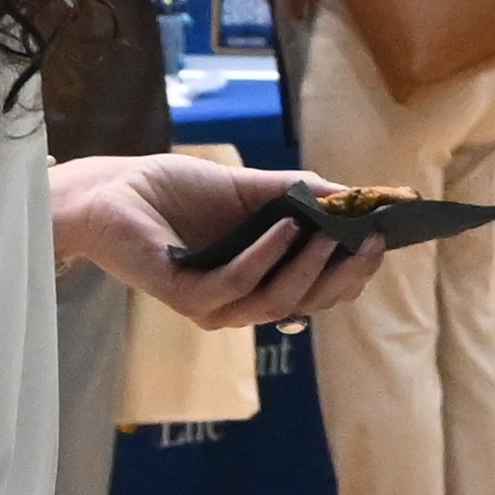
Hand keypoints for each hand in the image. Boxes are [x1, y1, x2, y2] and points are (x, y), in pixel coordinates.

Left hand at [64, 156, 384, 333]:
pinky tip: (285, 227)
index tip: (381, 240)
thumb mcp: (251, 189)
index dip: (352, 271)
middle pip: (307, 304)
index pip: (318, 292)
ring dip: (308, 266)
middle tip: (371, 241)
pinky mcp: (185, 297)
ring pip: (277, 301)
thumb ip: (301, 195)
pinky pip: (236, 284)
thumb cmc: (176, 192)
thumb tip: (358, 195)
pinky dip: (265, 256)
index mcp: (260, 281)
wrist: (113, 191)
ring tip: (327, 232)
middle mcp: (240, 303)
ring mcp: (213, 306)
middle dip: (343, 275)